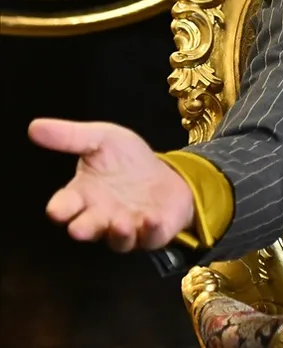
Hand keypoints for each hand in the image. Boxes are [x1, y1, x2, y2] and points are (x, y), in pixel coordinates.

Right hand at [29, 118, 194, 251]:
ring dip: (119, 233)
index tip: (57, 210)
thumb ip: (70, 136)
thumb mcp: (102, 140)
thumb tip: (34, 126)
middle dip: (83, 229)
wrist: (167, 174)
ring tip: (121, 223)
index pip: (64, 207)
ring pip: (117, 239)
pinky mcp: (153, 233)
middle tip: (80, 229)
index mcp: (82, 196)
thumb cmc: (127, 160)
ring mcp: (127, 229)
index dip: (60, 210)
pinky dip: (151, 231)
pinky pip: (150, 238)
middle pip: (86, 229)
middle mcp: (100, 217)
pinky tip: (152, 219)